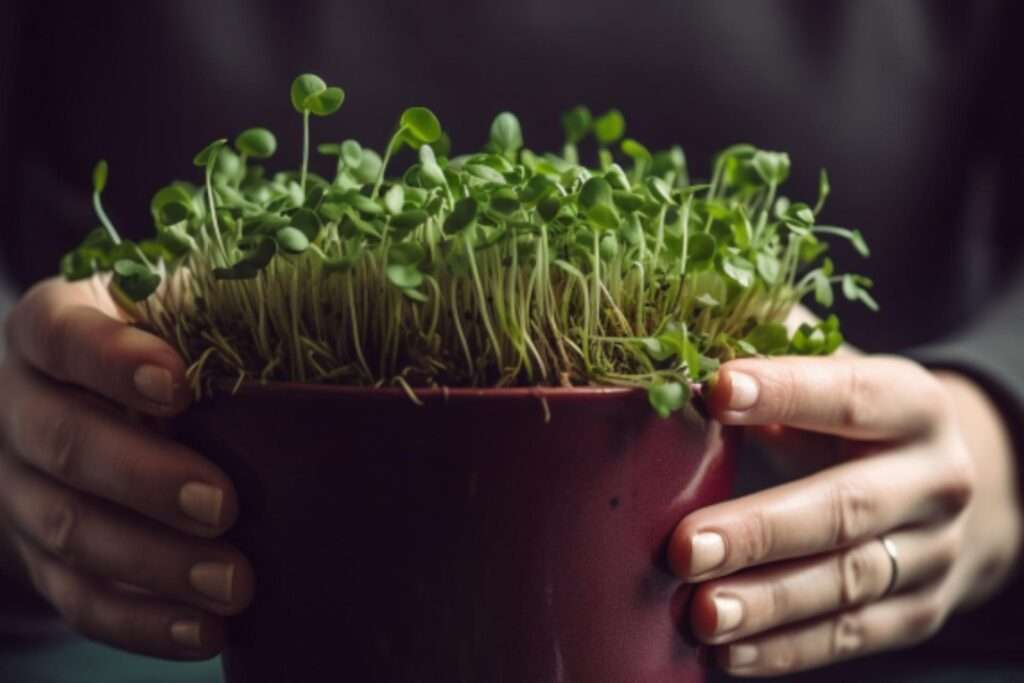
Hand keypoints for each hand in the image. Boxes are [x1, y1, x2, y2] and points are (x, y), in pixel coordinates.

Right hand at [0, 277, 253, 659]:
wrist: (94, 408)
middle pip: (62, 441)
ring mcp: (22, 488)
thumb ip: (218, 314)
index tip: (178, 383)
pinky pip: (78, 598)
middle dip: (144, 477)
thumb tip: (334, 320)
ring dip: (154, 564)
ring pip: (69, 530)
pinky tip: (204, 631)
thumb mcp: (179, 313)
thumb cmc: (165, 346)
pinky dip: (142, 621)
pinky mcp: (40, 557)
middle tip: (223, 504)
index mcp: (51, 329)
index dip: (110, 359)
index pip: (60, 334)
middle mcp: (20, 407)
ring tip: (233, 583)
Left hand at [669, 355, 1022, 675]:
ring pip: (848, 582)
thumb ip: (771, 350)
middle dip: (761, 531)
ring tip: (701, 611)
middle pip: (847, 508)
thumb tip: (679, 335)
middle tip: (686, 547)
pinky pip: (851, 636)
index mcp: (913, 403)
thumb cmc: (852, 419)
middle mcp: (935, 479)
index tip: (713, 391)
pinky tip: (729, 651)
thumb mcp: (831, 373)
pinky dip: (787, 649)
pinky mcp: (918, 611)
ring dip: (768, 603)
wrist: (941, 487)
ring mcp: (933, 552)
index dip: (784, 392)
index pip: (850, 395)